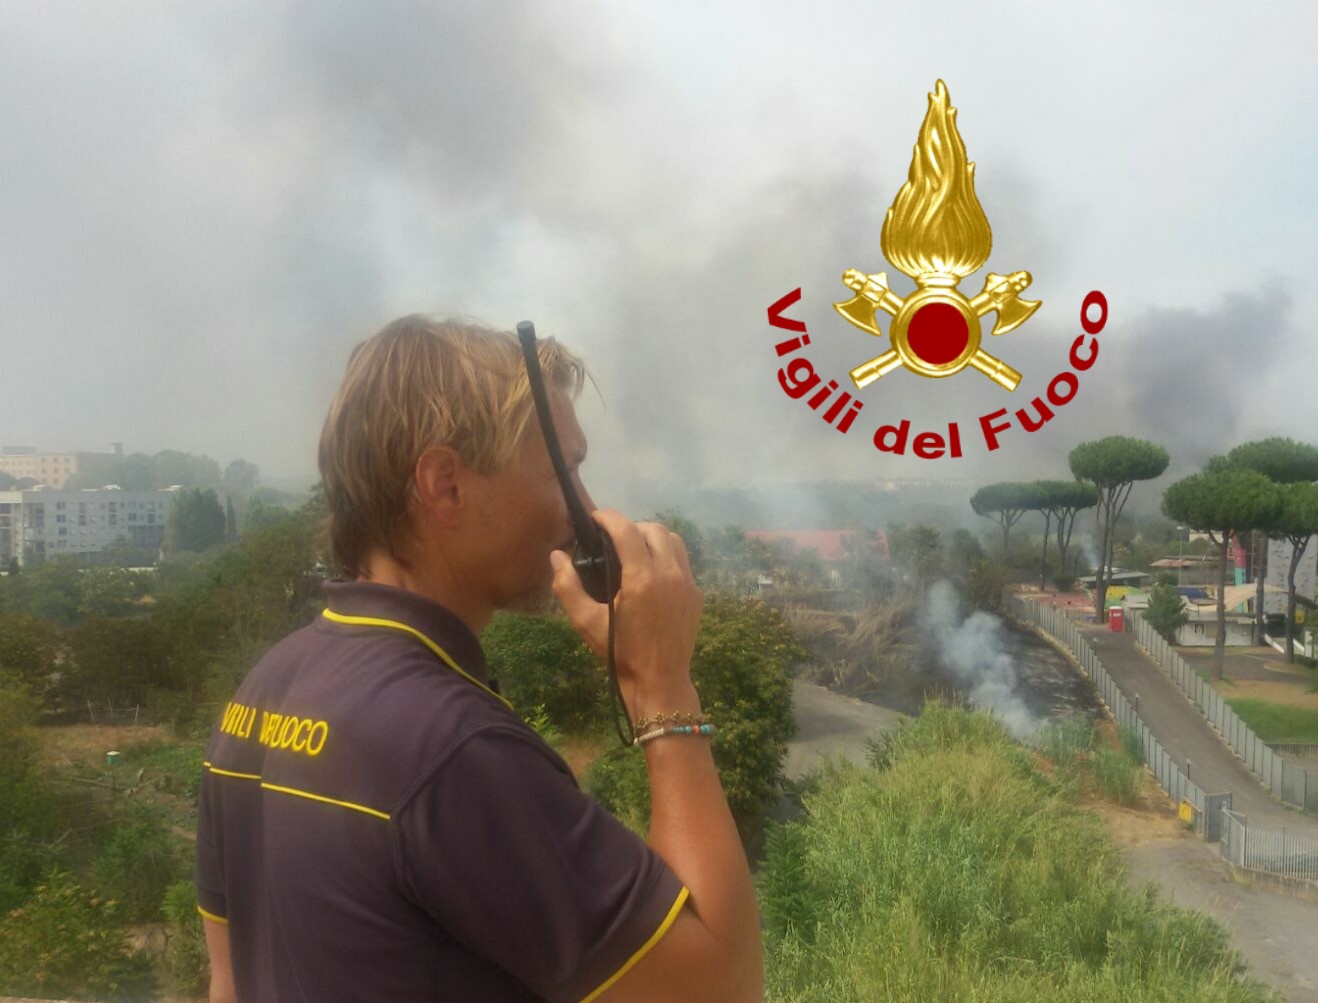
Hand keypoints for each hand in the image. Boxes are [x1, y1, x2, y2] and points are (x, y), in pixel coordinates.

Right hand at [550, 510, 703, 708]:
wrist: (659, 681)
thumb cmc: (620, 653)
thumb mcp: (586, 622)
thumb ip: (567, 586)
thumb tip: (557, 555)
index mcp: (642, 579)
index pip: (626, 530)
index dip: (608, 517)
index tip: (595, 518)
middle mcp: (669, 574)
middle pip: (653, 528)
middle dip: (630, 525)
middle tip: (611, 538)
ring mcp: (687, 583)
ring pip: (673, 540)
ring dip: (652, 537)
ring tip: (633, 549)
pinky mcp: (696, 594)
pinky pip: (683, 561)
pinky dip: (666, 555)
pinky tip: (651, 572)